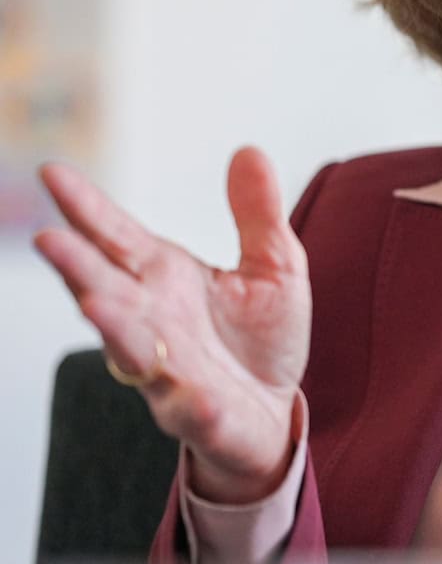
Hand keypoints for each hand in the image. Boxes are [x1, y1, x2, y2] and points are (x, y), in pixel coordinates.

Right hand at [33, 146, 310, 502]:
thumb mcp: (273, 264)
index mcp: (165, 278)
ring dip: (113, 327)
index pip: (117, 237)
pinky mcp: (199, 414)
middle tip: (47, 237)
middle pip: (106, 288)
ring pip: (130, 348)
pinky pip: (190, 409)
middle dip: (77, 266)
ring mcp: (169, 369)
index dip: (86, 208)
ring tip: (94, 304)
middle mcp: (153, 321)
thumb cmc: (259, 337)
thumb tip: (248, 149)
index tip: (52, 173)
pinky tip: (186, 391)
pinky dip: (186, 401)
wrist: (273, 411)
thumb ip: (257, 213)